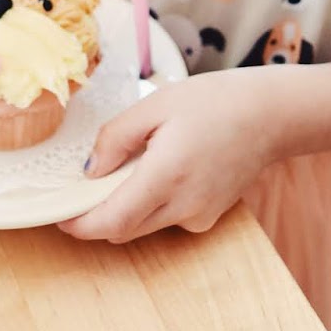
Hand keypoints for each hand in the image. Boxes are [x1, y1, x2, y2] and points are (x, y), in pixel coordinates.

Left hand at [58, 69, 280, 244]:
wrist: (270, 115)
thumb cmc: (215, 102)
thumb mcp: (156, 105)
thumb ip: (117, 138)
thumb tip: (89, 170)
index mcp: (166, 176)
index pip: (111, 221)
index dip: (79, 225)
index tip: (59, 215)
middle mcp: (183, 206)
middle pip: (123, 228)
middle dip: (97, 216)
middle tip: (82, 187)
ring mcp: (199, 216)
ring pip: (144, 225)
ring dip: (124, 209)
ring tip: (126, 168)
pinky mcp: (208, 216)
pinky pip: (168, 218)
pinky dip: (152, 204)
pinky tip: (160, 170)